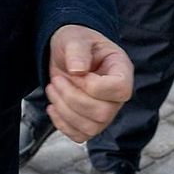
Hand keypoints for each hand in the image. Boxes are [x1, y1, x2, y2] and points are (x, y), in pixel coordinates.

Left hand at [45, 25, 132, 142]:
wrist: (65, 53)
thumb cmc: (76, 43)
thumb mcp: (74, 38)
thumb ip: (77, 50)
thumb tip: (78, 70)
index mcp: (121, 70)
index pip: (121, 90)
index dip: (95, 87)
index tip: (78, 73)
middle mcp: (116, 95)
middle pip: (104, 113)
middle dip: (73, 98)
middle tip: (56, 80)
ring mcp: (105, 111)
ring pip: (91, 128)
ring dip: (64, 110)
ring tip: (53, 89)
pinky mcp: (90, 122)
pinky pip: (79, 136)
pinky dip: (62, 124)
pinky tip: (53, 105)